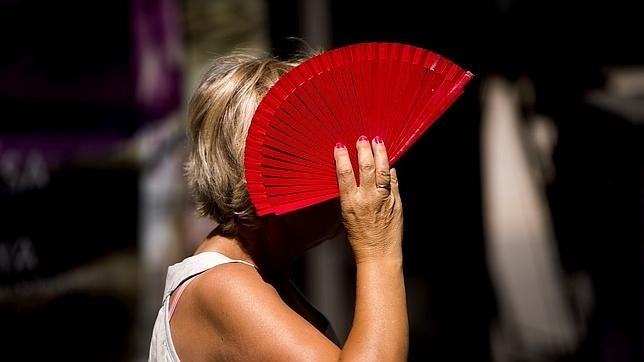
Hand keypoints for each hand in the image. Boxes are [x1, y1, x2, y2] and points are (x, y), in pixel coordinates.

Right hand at [334, 136, 403, 262]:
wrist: (378, 253)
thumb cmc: (360, 236)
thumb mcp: (346, 214)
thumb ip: (350, 194)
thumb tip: (353, 174)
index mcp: (350, 202)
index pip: (345, 173)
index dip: (342, 157)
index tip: (340, 146)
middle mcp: (368, 198)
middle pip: (366, 167)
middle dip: (364, 149)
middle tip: (362, 139)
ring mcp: (384, 199)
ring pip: (383, 170)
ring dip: (380, 153)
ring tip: (378, 141)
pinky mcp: (396, 201)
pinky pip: (394, 180)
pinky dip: (391, 169)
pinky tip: (389, 162)